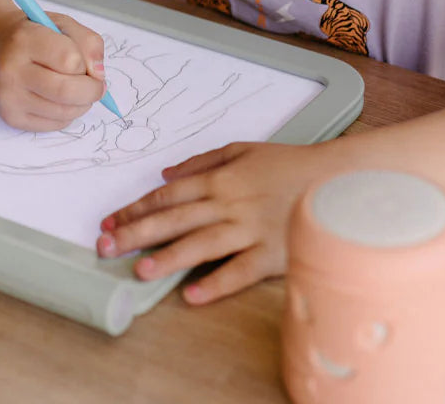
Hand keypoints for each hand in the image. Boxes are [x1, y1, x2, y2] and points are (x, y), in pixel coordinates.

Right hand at [0, 9, 106, 130]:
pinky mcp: (11, 117)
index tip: (86, 62)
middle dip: (91, 91)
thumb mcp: (61, 24)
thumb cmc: (32, 33)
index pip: (69, 60)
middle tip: (96, 85)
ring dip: (82, 104)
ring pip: (64, 112)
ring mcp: (8, 97)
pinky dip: (67, 114)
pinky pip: (54, 125)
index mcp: (24, 39)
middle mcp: (11, 70)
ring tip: (77, 89)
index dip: (86, 63)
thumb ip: (88, 43)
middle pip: (67, 91)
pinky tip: (60, 99)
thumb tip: (99, 75)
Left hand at [96, 141, 326, 303]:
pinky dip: (216, 283)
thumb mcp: (242, 150)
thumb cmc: (288, 165)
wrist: (338, 179)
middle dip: (137, 233)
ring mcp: (250, 229)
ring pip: (201, 244)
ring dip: (168, 258)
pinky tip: (192, 295)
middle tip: (106, 247)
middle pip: (175, 219)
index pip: (168, 195)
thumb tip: (165, 174)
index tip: (110, 222)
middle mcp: (229, 203)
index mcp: (220, 179)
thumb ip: (202, 162)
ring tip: (140, 271)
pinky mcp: (273, 253)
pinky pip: (240, 270)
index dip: (136, 208)